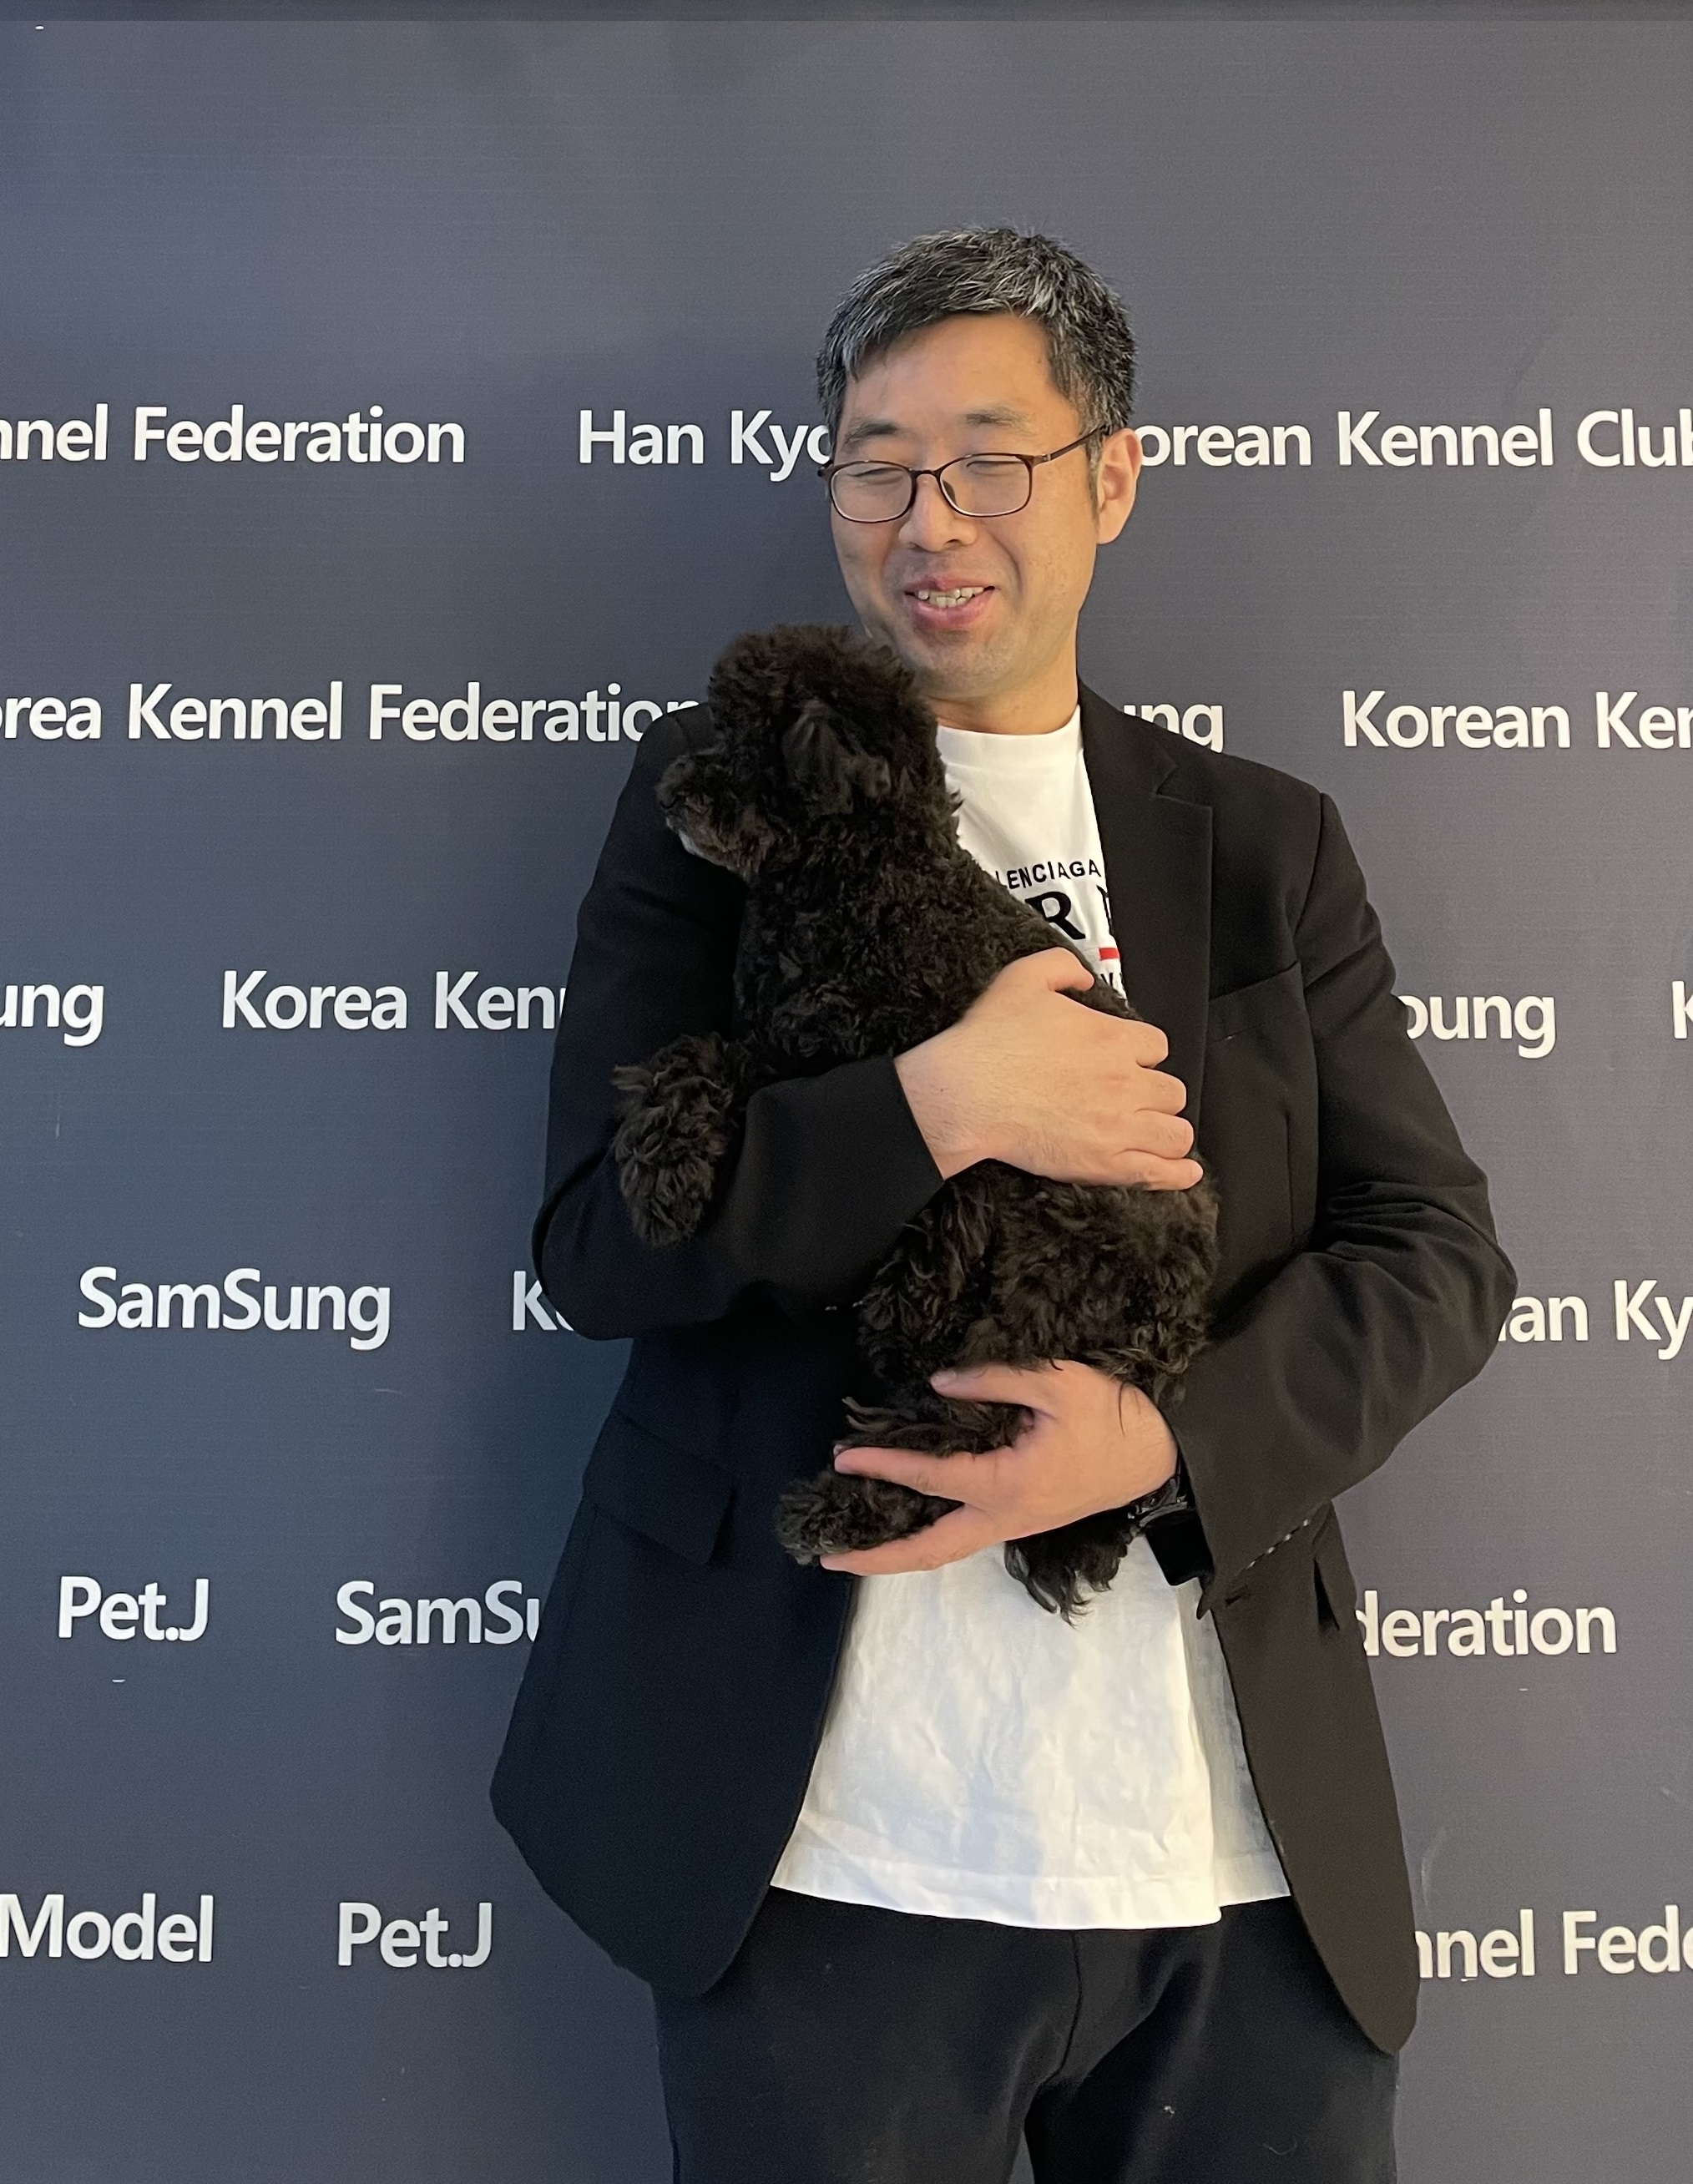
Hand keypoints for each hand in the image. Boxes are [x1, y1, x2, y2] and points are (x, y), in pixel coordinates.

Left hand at [820, 1360, 1178, 1576]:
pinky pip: (963, 1537)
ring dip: (897, 1553)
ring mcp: (1014, 1525)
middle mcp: (1005, 1516)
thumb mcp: (1058, 1383)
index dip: (884, 1466)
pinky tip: (905, 1525)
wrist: (1160, 1452)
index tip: (845, 1457)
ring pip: (946, 1551)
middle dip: (877, 1557)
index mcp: (1009, 1484)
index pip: (931, 1478)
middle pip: (929, 1550)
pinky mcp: (1022, 1519)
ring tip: (853, 1550)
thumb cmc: (1113, 1415)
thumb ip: (994, 1380)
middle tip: (828, 1556)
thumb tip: (939, 1385)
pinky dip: (927, 1538)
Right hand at [893, 949, 1201, 1188]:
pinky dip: (1177, 1173)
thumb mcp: (1023, 978)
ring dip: (1167, 1130)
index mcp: (1112, 1039)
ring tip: (1155, 1133)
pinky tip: (1183, 1173)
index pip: (1157, 1046)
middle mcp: (1124, 1082)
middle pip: (1172, 1091)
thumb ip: (1062, 967)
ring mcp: (1119, 1125)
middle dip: (1157, 1094)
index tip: (1131, 1061)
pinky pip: (1159, 1171)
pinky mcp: (1105, 1162)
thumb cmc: (989, 1043)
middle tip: (1137, 1099)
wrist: (966, 1094)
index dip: (1144, 1054)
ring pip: (1175, 1132)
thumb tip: (1083, 977)